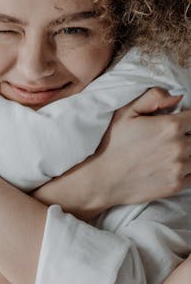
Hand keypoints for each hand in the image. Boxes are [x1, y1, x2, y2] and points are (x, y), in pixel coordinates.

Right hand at [94, 88, 190, 205]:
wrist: (101, 180)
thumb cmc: (112, 145)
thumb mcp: (126, 112)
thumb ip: (154, 97)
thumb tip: (177, 97)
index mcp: (170, 126)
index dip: (187, 119)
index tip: (178, 124)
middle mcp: (179, 147)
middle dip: (187, 136)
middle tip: (169, 140)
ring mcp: (179, 168)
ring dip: (187, 153)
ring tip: (169, 154)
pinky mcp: (175, 185)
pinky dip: (186, 171)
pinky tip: (171, 167)